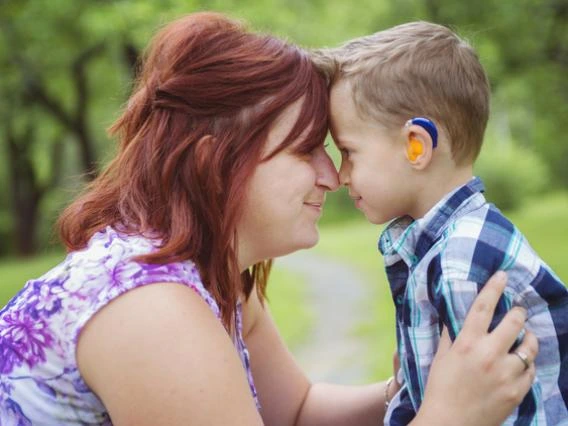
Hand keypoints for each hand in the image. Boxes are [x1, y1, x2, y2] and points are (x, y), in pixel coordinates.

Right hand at [414, 271, 537, 425]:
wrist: (449, 423)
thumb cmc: (440, 389)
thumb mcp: (441, 358)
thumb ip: (450, 336)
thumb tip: (454, 318)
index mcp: (467, 343)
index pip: (483, 307)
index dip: (494, 287)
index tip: (503, 275)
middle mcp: (489, 354)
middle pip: (514, 321)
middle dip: (518, 312)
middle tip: (517, 311)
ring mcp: (506, 373)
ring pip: (529, 345)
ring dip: (528, 338)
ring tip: (525, 337)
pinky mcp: (517, 391)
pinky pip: (531, 370)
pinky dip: (527, 363)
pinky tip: (521, 363)